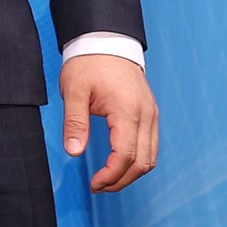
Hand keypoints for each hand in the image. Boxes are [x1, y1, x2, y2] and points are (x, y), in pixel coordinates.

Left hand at [59, 53, 158, 192]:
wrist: (105, 39)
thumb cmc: (88, 62)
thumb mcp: (74, 90)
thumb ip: (75, 122)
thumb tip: (74, 152)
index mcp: (127, 110)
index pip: (126, 156)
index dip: (110, 176)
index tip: (94, 184)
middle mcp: (146, 114)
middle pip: (143, 162)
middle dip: (121, 180)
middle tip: (98, 186)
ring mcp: (152, 113)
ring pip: (151, 157)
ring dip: (131, 173)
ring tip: (107, 179)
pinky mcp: (151, 112)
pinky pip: (151, 145)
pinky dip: (137, 159)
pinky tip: (118, 162)